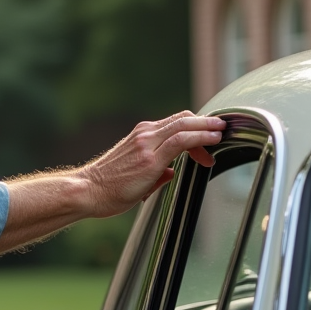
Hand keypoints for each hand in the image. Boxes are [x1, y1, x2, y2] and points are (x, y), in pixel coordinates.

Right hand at [81, 111, 223, 216]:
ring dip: (207, 126)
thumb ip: (156, 171)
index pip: (175, 123)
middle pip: (182, 118)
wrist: (88, 191)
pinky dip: (200, 136)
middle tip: (222, 128)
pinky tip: (213, 139)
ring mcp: (146, 144)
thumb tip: (171, 172)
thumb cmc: (108, 188)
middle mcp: (144, 134)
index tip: (208, 141)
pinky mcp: (149, 158)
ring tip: (223, 131)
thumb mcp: (136, 176)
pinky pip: (180, 140)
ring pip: (183, 125)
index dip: (195, 128)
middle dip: (206, 122)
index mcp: (141, 136)